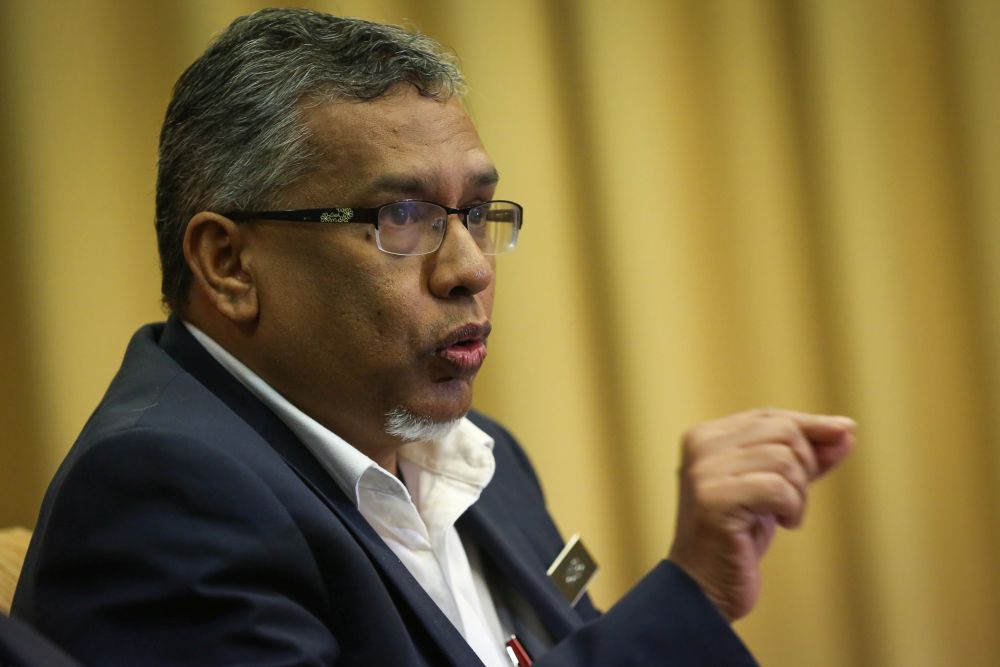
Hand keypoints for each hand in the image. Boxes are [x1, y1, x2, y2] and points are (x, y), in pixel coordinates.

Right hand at [667, 408, 855, 620]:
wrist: (705, 586)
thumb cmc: (738, 536)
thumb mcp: (774, 488)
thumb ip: (805, 458)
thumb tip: (847, 431)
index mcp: (706, 436)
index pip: (769, 416)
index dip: (810, 425)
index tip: (846, 432)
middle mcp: (701, 446)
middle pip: (782, 432)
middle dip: (804, 466)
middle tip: (793, 500)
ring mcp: (705, 472)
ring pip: (784, 460)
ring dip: (798, 494)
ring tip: (782, 516)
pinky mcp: (716, 499)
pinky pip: (778, 487)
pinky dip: (792, 509)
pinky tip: (782, 525)